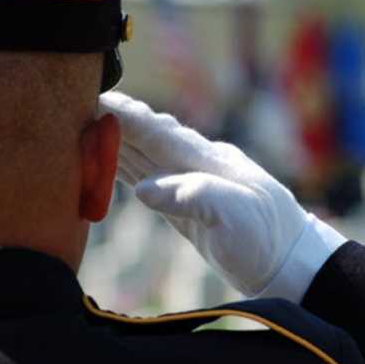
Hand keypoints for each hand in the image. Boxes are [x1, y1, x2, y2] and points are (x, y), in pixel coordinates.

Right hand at [98, 92, 345, 301]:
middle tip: (75, 104)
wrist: (289, 264)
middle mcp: (197, 166)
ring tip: (80, 126)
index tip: (97, 98)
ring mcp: (192, 185)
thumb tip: (144, 189)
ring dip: (114, 142)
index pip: (159, 132)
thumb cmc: (266, 238)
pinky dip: (124, 169)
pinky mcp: (187, 208)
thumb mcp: (236, 216)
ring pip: (144, 156)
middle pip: (147, 137)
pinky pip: (148, 181)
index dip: (127, 117)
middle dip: (113, 121)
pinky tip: (108, 163)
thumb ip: (193, 196)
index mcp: (208, 161)